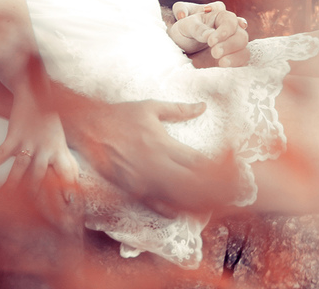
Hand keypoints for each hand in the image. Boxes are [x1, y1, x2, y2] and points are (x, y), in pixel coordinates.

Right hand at [0, 94, 79, 223]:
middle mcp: (46, 149)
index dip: (68, 192)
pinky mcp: (13, 136)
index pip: (67, 175)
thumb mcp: (61, 141)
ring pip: (20, 169)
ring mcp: (28, 142)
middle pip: (41, 177)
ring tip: (5, 202)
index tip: (68, 209)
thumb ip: (65, 162)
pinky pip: (0, 154)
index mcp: (60, 151)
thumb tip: (75, 183)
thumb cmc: (50, 122)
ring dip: (12, 185)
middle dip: (36, 197)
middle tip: (32, 216)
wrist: (35, 94)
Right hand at [60, 96, 238, 217]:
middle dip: (208, 189)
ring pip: (173, 197)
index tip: (231, 172)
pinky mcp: (130, 189)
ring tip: (211, 205)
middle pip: (189, 184)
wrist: (87, 128)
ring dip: (192, 202)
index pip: (196, 161)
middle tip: (226, 194)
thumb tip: (203, 106)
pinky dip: (169, 210)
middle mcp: (155, 164)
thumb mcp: (150, 107)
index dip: (215, 168)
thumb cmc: (120, 115)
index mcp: (163, 144)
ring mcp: (142, 180)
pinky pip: (153, 204)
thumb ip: (179, 109)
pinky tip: (182, 213)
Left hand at [170, 1, 249, 67]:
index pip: (230, 21)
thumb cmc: (183, 33)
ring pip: (243, 47)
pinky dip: (235, 63)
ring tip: (221, 62)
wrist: (181, 51)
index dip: (224, 31)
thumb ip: (198, 29)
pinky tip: (223, 66)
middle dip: (229, 44)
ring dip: (235, 55)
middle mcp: (230, 30)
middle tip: (214, 52)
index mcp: (220, 17)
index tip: (211, 42)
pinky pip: (242, 59)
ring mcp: (232, 44)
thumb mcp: (185, 27)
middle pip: (241, 35)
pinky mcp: (232, 57)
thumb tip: (211, 36)